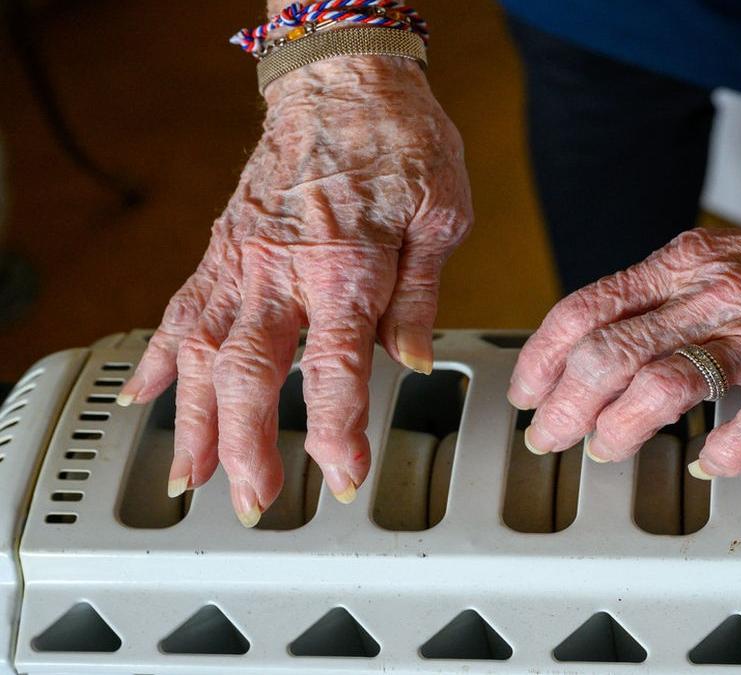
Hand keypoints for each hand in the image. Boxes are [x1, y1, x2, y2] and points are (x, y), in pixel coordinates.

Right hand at [119, 56, 471, 525]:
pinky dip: (157, 357)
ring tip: (188, 478)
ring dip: (191, 421)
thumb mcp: (441, 213)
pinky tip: (144, 397)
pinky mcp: (223, 249)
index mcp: (346, 266)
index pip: (335, 368)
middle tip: (253, 502)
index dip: (337, 432)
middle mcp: (282, 269)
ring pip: (199, 352)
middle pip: (247, 372)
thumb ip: (422, 295)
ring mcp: (243, 260)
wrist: (343, 79)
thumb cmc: (399, 139)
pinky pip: (180, 309)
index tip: (342, 479)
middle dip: (245, 448)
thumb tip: (414, 362)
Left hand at [508, 154, 740, 476]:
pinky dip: (729, 450)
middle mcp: (715, 294)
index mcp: (687, 264)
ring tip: (607, 448)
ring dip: (621, 426)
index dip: (542, 355)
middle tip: (550, 436)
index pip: (588, 307)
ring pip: (667, 382)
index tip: (527, 389)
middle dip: (563, 404)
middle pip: (610, 352)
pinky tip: (710, 465)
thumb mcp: (722, 253)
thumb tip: (607, 341)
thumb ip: (665, 294)